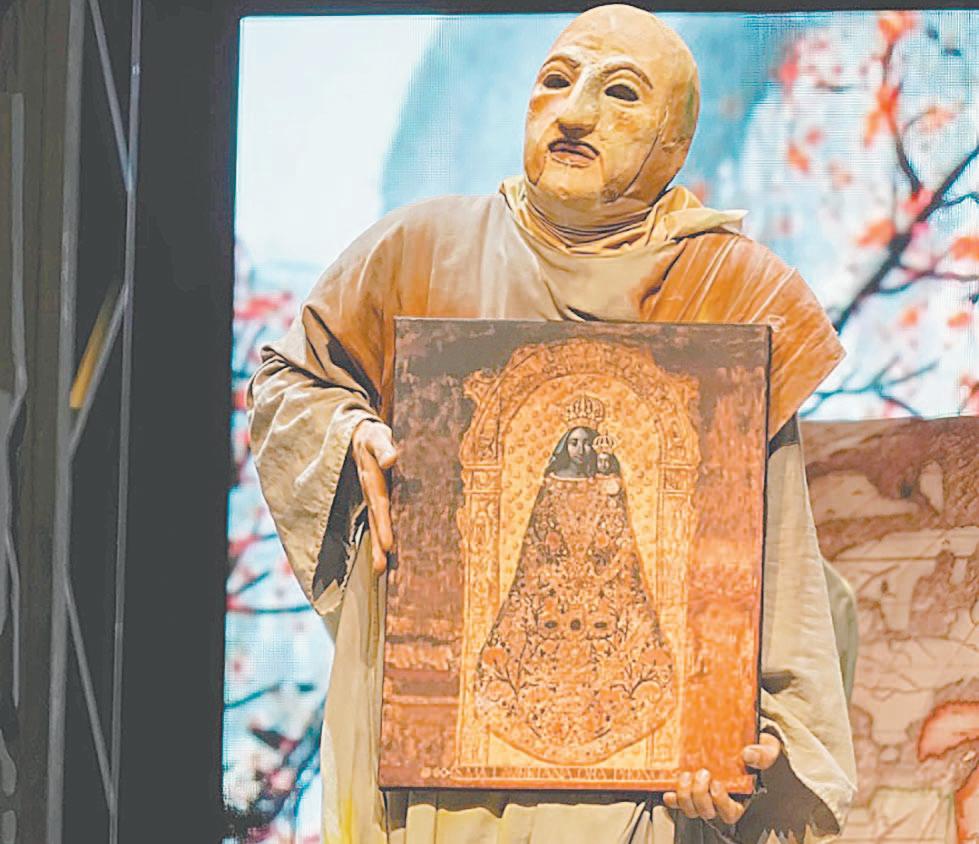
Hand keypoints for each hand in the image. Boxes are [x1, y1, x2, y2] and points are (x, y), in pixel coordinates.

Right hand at [351, 419, 398, 572]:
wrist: (357, 434)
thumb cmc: (372, 435)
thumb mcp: (377, 436)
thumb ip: (384, 447)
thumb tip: (391, 459)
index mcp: (372, 479)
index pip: (379, 505)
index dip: (383, 525)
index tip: (388, 545)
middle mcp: (369, 491)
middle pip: (374, 521)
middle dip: (378, 543)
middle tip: (381, 567)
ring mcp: (369, 495)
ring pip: (372, 523)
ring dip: (376, 546)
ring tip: (379, 569)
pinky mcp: (372, 496)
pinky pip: (375, 518)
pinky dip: (378, 536)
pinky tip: (384, 556)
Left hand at [663, 732, 780, 823]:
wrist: (740, 735)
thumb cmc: (755, 745)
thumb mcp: (767, 747)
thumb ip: (764, 753)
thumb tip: (749, 755)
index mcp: (740, 795)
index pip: (730, 813)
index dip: (721, 803)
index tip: (718, 784)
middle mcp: (719, 799)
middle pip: (707, 812)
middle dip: (700, 796)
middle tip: (702, 773)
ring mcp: (703, 793)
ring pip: (691, 809)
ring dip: (685, 796)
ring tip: (686, 775)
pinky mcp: (689, 785)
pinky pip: (677, 800)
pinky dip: (672, 798)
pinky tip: (668, 790)